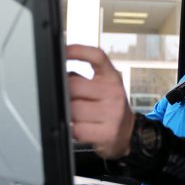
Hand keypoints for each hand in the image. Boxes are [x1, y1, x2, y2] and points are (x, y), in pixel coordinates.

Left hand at [67, 44, 134, 159]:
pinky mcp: (107, 133)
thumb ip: (83, 79)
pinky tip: (79, 127)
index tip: (64, 51)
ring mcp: (112, 113)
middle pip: (75, 86)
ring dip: (68, 113)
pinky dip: (72, 129)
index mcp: (112, 78)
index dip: (78, 51)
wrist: (126, 132)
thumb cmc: (109, 107)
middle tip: (69, 99)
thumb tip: (58, 76)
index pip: (97, 57)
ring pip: (73, 109)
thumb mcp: (103, 87)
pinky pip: (77, 129)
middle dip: (66, 93)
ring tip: (77, 115)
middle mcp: (114, 93)